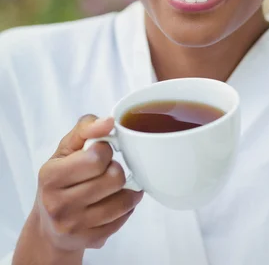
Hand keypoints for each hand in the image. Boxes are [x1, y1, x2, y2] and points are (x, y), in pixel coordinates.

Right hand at [14, 115, 142, 263]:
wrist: (48, 225)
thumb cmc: (60, 178)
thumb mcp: (66, 148)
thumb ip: (85, 128)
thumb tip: (109, 121)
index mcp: (50, 176)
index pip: (96, 157)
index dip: (105, 149)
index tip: (100, 151)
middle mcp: (59, 204)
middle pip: (114, 178)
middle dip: (116, 168)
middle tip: (108, 169)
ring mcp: (75, 226)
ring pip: (123, 200)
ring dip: (126, 188)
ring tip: (116, 183)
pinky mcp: (91, 240)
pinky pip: (124, 218)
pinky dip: (127, 206)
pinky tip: (117, 199)